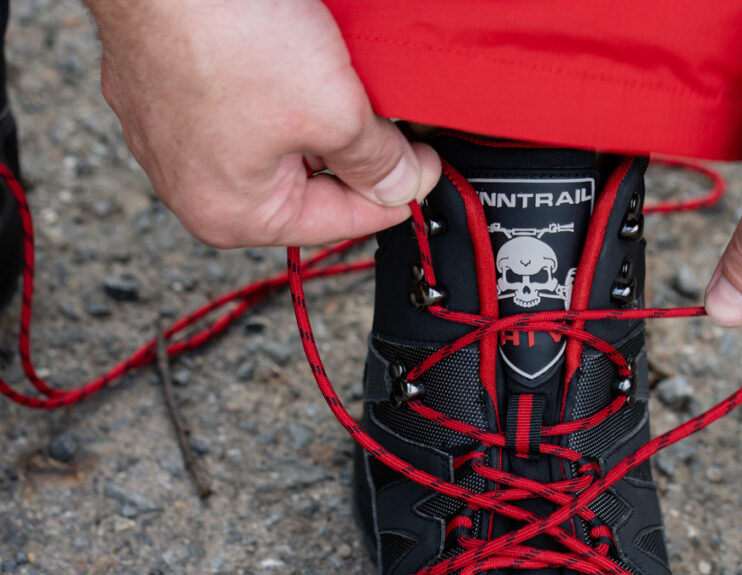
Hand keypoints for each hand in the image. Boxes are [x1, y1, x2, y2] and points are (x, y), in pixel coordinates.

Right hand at [84, 0, 440, 247]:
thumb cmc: (223, 32)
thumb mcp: (334, 113)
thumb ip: (378, 163)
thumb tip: (403, 184)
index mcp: (231, 215)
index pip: (337, 223)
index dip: (393, 199)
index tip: (425, 175)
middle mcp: (193, 187)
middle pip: (305, 186)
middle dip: (354, 158)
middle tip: (396, 129)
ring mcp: (172, 135)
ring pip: (275, 143)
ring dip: (317, 119)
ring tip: (344, 85)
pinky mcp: (164, 87)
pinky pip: (242, 106)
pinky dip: (278, 91)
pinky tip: (299, 62)